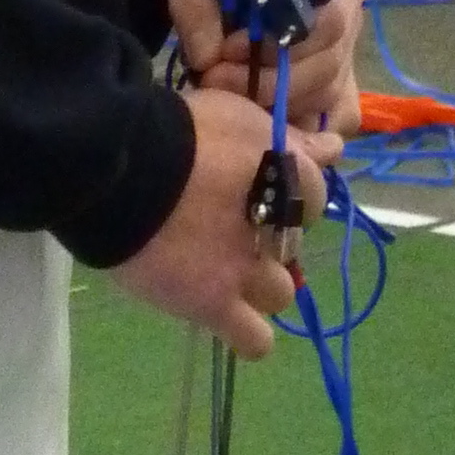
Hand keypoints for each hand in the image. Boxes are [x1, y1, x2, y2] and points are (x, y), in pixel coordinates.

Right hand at [110, 88, 322, 359]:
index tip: (251, 185)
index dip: (284, 190)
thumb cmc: (174, 128)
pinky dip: (246, 335)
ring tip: (219, 271)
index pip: (313, 192)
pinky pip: (253, 341)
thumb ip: (288, 135)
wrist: (120, 166)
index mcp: (289, 176)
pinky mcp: (214, 305)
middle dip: (268, 236)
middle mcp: (279, 228)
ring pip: (280, 294)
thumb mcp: (236, 113)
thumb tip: (334, 147)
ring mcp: (248, 271)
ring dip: (259, 284)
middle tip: (226, 225)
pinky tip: (224, 315)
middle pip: (293, 243)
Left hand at [157, 0, 354, 184]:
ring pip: (327, 95)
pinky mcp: (332, 83)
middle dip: (268, 83)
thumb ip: (194, 1)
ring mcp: (345, 52)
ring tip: (224, 92)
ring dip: (273, 105)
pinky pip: (330, 117)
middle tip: (214, 80)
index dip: (278, 46)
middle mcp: (350, 14)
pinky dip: (295, 125)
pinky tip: (256, 120)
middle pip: (328, 66)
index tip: (227, 50)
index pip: (327, 22)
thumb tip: (207, 58)